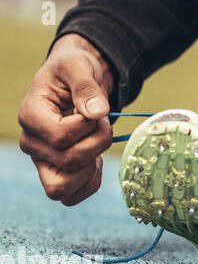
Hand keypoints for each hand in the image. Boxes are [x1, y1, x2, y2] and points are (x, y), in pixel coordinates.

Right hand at [19, 33, 115, 204]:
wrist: (74, 80)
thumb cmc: (73, 71)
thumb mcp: (79, 66)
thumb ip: (86, 87)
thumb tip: (97, 113)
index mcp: (31, 115)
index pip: (60, 136)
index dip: (87, 125)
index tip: (95, 110)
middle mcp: (32, 143)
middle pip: (68, 161)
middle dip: (98, 142)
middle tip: (101, 123)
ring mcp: (42, 161)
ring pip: (61, 189)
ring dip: (91, 168)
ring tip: (95, 145)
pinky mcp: (56, 172)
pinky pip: (71, 196)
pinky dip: (90, 183)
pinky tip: (96, 161)